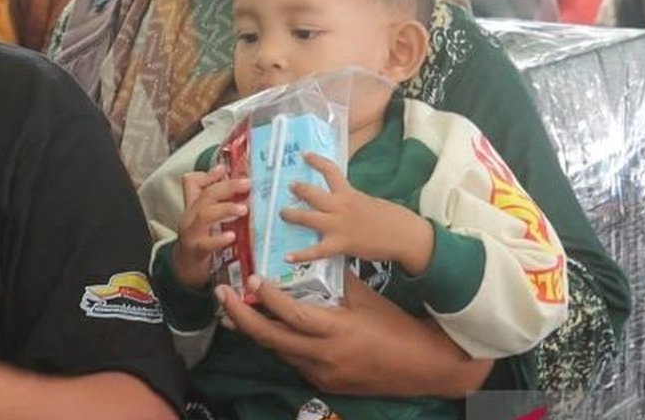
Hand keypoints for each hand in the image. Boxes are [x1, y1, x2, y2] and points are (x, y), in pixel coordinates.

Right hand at [174, 165, 248, 289]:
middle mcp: (191, 216)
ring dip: (225, 209)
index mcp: (194, 206)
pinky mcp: (196, 252)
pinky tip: (232, 236)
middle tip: (248, 184)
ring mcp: (191, 233)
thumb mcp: (206, 219)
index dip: (209, 174)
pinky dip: (219, 239)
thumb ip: (218, 202)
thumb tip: (231, 182)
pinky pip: (206, 244)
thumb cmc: (200, 241)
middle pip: (205, 195)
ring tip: (243, 209)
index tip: (226, 168)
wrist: (184, 271)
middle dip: (227, 187)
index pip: (193, 183)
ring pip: (204, 215)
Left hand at [216, 271, 492, 396]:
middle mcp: (323, 356)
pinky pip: (292, 361)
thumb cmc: (396, 327)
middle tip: (222, 296)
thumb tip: (310, 260)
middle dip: (242, 317)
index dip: (266, 297)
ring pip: (277, 351)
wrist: (423, 367)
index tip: (249, 279)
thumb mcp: (366, 298)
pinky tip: (267, 329)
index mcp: (335, 330)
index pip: (291, 313)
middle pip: (270, 338)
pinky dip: (277, 344)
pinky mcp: (323, 384)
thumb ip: (335, 280)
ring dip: (255, 331)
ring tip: (234, 312)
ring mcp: (321, 373)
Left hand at [280, 153, 432, 274]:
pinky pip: (316, 250)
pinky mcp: (340, 244)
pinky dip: (301, 255)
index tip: (305, 154)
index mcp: (349, 193)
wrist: (404, 235)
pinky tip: (287, 257)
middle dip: (298, 189)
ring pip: (308, 218)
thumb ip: (352, 201)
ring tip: (282, 213)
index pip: (330, 171)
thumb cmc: (392, 218)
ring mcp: (338, 225)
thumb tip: (340, 204)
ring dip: (292, 215)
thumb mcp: (369, 202)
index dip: (316, 161)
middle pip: (313, 194)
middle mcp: (340, 206)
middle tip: (288, 186)